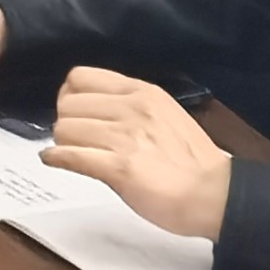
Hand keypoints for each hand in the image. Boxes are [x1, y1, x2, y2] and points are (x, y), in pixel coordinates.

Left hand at [45, 68, 230, 239]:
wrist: (214, 193)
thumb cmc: (192, 159)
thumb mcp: (165, 113)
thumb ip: (131, 106)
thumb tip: (94, 109)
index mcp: (142, 92)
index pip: (81, 76)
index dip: (69, 95)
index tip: (74, 112)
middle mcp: (131, 109)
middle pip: (67, 104)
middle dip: (66, 122)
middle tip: (75, 138)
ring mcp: (124, 138)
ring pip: (64, 130)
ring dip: (63, 143)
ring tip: (75, 153)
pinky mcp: (119, 168)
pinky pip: (70, 156)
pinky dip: (57, 159)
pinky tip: (55, 162)